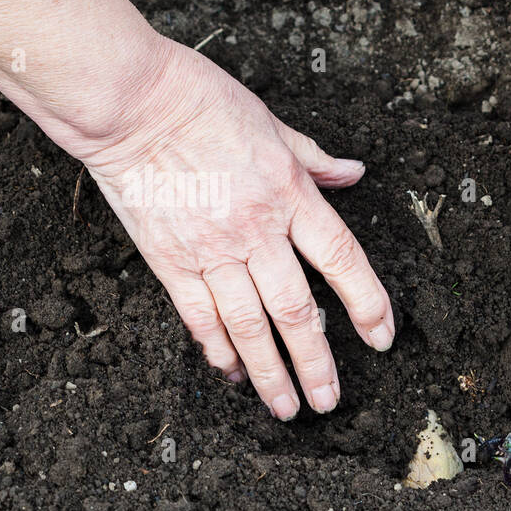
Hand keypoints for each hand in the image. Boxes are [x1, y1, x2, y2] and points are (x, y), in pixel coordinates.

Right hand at [79, 38, 393, 419]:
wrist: (128, 101)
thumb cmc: (201, 101)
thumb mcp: (273, 124)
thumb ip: (315, 160)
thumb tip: (354, 173)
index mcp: (290, 195)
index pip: (342, 260)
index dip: (367, 303)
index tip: (382, 338)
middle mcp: (256, 230)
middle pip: (297, 309)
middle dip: (317, 362)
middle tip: (329, 401)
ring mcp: (211, 249)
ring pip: (249, 326)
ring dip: (271, 373)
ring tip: (287, 409)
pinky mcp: (169, 259)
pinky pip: (199, 317)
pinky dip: (218, 349)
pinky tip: (233, 374)